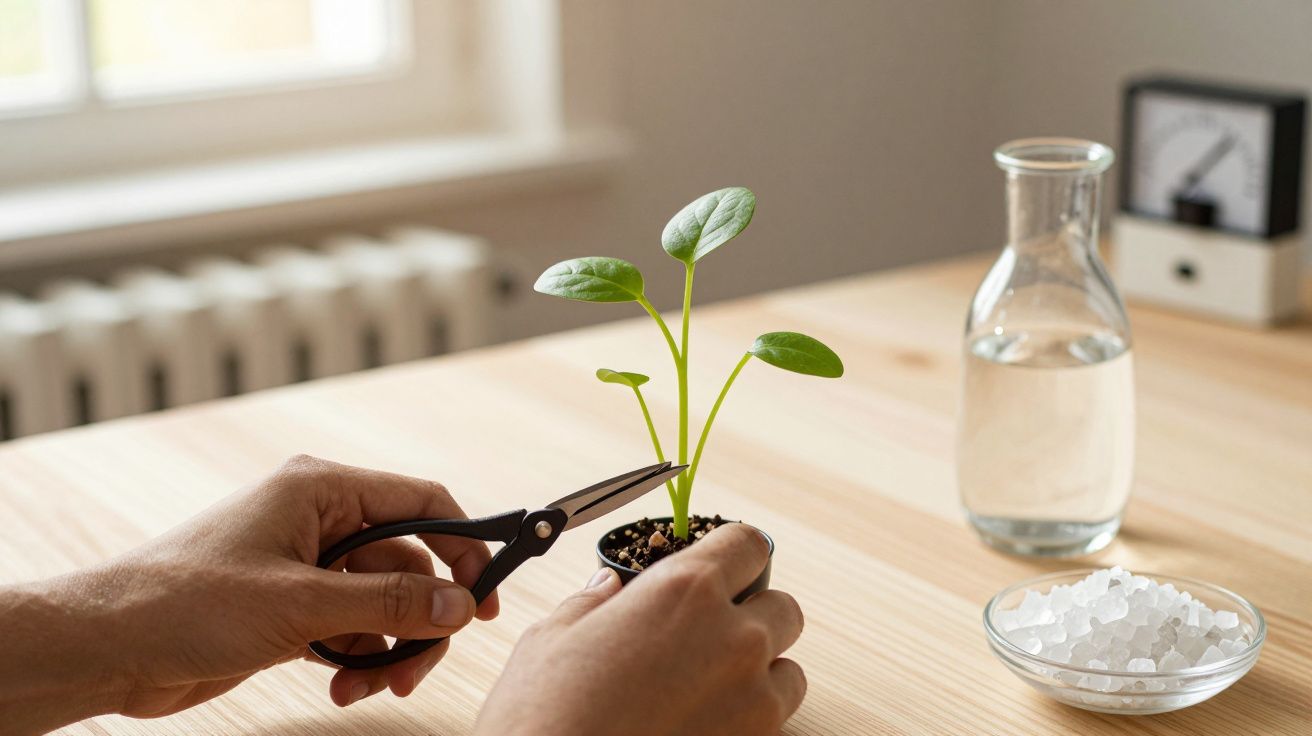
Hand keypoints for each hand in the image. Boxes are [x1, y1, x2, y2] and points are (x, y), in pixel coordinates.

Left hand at [0, 454, 497, 733]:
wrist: (108, 646)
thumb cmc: (186, 601)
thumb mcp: (300, 603)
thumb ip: (387, 604)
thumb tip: (460, 606)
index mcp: (322, 491)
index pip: (421, 504)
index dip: (463, 546)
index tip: (486, 595)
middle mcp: (321, 522)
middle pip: (409, 566)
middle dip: (419, 618)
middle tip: (422, 663)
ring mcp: (307, 566)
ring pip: (383, 605)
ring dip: (386, 648)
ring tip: (366, 684)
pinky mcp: (292, 606)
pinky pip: (353, 629)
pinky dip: (358, 657)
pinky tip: (340, 684)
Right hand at [475, 523, 805, 734]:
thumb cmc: (543, 717)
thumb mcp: (551, 640)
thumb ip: (591, 604)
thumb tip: (605, 588)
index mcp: (685, 590)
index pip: (747, 545)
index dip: (734, 555)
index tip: (723, 568)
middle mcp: (733, 637)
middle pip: (782, 607)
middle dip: (753, 616)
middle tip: (709, 636)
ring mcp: (753, 698)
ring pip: (789, 669)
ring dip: (761, 672)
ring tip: (708, 689)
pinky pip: (777, 721)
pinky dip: (753, 719)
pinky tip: (705, 724)